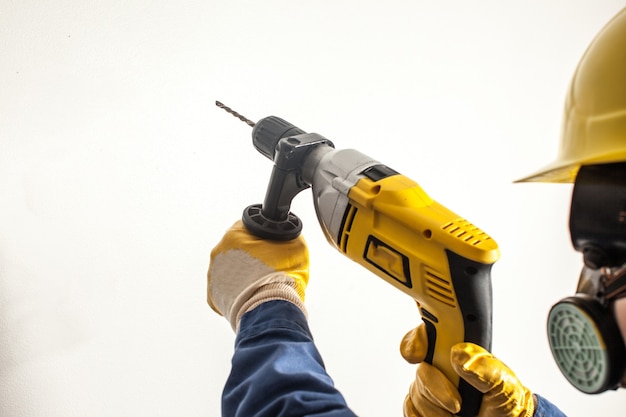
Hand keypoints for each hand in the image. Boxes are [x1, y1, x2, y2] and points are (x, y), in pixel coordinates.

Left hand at [207, 220, 308, 330]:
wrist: (268, 310)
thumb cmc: (280, 278)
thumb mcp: (295, 248)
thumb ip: (287, 237)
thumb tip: (287, 237)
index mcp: (234, 235)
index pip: (249, 229)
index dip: (263, 238)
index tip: (271, 247)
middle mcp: (219, 252)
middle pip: (238, 250)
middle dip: (252, 257)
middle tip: (268, 268)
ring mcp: (214, 274)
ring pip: (231, 270)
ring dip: (243, 275)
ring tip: (260, 284)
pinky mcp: (213, 295)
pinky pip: (226, 290)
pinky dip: (237, 292)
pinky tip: (251, 295)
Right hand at [400, 323, 535, 416]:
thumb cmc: (506, 404)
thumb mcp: (506, 384)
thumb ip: (486, 368)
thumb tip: (460, 354)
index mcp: (459, 350)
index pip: (431, 330)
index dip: (419, 337)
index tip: (420, 353)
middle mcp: (442, 365)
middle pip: (420, 365)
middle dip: (434, 385)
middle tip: (456, 402)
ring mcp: (430, 386)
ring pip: (415, 391)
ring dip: (436, 407)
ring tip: (460, 412)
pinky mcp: (421, 406)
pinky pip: (411, 409)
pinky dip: (427, 416)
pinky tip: (446, 416)